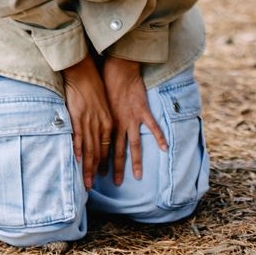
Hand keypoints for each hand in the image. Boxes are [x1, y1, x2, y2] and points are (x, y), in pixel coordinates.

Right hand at [62, 55, 112, 189]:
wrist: (84, 72)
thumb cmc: (93, 88)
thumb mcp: (102, 107)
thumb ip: (99, 122)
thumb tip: (93, 134)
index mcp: (108, 122)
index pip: (106, 148)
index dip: (103, 164)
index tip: (100, 176)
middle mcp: (101, 124)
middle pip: (99, 153)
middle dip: (95, 171)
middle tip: (91, 187)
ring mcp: (90, 121)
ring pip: (90, 149)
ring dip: (88, 167)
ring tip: (86, 182)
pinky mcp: (78, 116)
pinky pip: (79, 136)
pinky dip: (78, 149)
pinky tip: (77, 160)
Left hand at [102, 56, 166, 184]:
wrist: (117, 71)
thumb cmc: (105, 84)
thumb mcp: (97, 103)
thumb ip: (97, 117)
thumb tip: (90, 127)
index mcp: (106, 124)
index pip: (102, 148)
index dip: (100, 162)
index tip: (98, 175)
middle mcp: (118, 125)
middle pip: (117, 151)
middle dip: (116, 168)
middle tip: (116, 184)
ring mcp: (132, 119)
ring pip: (134, 145)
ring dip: (135, 161)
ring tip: (137, 176)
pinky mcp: (143, 111)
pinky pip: (153, 127)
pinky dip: (159, 138)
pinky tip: (165, 149)